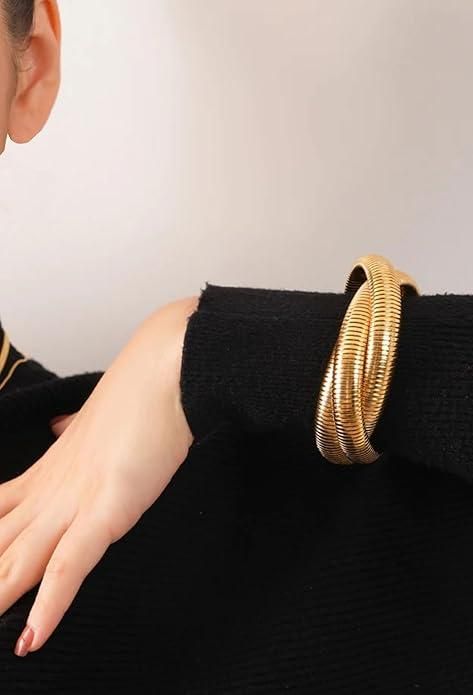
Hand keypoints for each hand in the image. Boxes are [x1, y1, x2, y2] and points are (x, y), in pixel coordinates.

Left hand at [0, 296, 196, 656]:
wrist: (165, 373)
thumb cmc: (138, 397)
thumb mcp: (96, 421)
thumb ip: (73, 431)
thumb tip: (60, 427)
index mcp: (47, 472)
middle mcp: (50, 492)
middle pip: (0, 545)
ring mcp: (73, 502)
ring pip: (21, 562)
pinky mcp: (105, 509)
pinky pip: (69, 566)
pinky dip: (50, 605)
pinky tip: (32, 637)